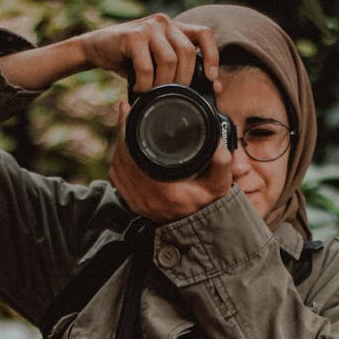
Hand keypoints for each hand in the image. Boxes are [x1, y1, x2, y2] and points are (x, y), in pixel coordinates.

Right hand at [79, 13, 218, 92]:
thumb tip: (215, 87)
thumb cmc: (130, 61)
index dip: (212, 56)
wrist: (97, 49)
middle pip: (187, 53)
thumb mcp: (158, 66)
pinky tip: (139, 89)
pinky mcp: (133, 35)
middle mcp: (165, 23)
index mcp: (175, 28)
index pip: (204, 34)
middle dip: (182, 81)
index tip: (210, 78)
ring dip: (163, 84)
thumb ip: (182, 72)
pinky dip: (145, 84)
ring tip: (153, 93)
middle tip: (171, 96)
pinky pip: (147, 66)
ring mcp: (149, 26)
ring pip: (169, 60)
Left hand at [109, 102, 233, 222]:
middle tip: (126, 110)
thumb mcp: (219, 186)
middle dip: (121, 131)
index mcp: (162, 191)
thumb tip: (219, 147)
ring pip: (117, 167)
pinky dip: (118, 161)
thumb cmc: (207, 204)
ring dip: (118, 145)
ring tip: (125, 124)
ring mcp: (136, 202)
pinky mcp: (133, 204)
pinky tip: (123, 148)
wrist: (198, 229)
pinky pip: (117, 179)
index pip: (133, 155)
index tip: (128, 109)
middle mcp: (145, 198)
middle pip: (121, 158)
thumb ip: (221, 165)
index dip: (126, 130)